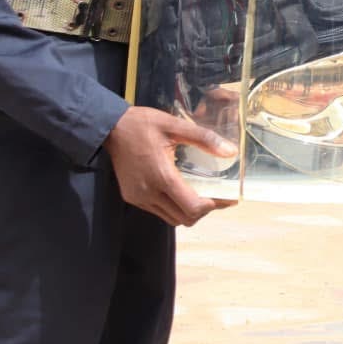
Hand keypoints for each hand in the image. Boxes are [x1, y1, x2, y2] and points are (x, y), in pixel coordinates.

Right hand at [104, 107, 238, 226]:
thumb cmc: (143, 124)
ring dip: (189, 212)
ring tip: (202, 195)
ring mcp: (139, 198)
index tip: (226, 196)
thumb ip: (204, 138)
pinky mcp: (132, 197)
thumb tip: (231, 152)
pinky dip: (174, 208)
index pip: (192, 208)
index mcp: (162, 176)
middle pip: (184, 218)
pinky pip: (158, 212)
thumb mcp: (175, 125)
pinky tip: (182, 192)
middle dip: (204, 211)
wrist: (111, 128)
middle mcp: (149, 193)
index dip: (212, 206)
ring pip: (171, 219)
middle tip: (217, 196)